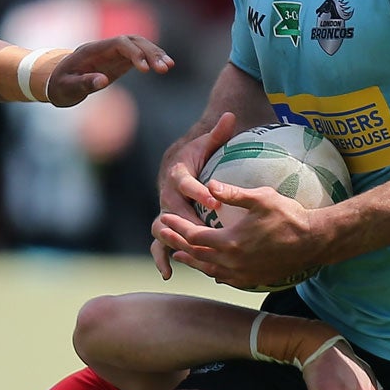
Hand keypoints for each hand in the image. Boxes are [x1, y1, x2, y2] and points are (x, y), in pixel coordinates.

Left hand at [45, 35, 171, 106]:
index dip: (134, 52)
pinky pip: (138, 54)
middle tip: (164, 68)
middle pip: (133, 41)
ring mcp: (113, 52)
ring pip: (139, 45)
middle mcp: (105, 47)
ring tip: (168, 67)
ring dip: (154, 54)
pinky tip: (165, 65)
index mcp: (92, 50)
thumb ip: (83, 83)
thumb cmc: (59, 85)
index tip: (145, 68)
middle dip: (150, 52)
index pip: (119, 43)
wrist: (56, 80)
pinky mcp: (118, 60)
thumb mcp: (66, 87)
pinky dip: (152, 58)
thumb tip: (103, 81)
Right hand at [150, 111, 236, 277]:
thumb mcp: (207, 144)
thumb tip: (230, 115)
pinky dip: (161, 258)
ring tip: (182, 256)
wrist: (177, 167)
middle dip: (187, 222)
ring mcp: (163, 212)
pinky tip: (169, 274)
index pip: (186, 183)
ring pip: (161, 229)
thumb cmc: (198, 155)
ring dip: (170, 242)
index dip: (199, 192)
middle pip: (172, 210)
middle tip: (205, 233)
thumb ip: (218, 133)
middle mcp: (166, 194)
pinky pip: (159, 244)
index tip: (214, 201)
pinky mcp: (164, 226)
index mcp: (177, 174)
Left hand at [153, 163, 342, 289]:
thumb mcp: (261, 198)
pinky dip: (213, 270)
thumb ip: (232, 194)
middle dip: (177, 243)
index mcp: (230, 242)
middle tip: (162, 234)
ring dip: (192, 260)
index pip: (193, 236)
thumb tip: (209, 185)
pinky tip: (210, 266)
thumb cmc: (289, 216)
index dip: (176, 227)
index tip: (164, 218)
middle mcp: (233, 263)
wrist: (314, 241)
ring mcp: (242, 274)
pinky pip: (225, 278)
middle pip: (196, 254)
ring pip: (209, 269)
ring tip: (179, 254)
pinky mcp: (252, 280)